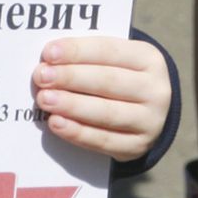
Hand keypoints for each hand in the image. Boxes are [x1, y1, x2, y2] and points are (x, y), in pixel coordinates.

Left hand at [33, 35, 169, 160]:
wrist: (145, 113)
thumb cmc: (118, 78)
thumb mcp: (115, 61)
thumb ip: (87, 58)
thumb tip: (49, 60)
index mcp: (149, 58)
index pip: (109, 51)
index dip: (77, 51)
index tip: (48, 53)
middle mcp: (156, 89)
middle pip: (108, 81)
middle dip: (70, 78)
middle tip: (41, 76)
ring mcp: (151, 120)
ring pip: (106, 113)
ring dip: (71, 105)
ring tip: (44, 99)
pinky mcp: (139, 146)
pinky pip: (104, 140)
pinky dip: (77, 132)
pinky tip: (56, 123)